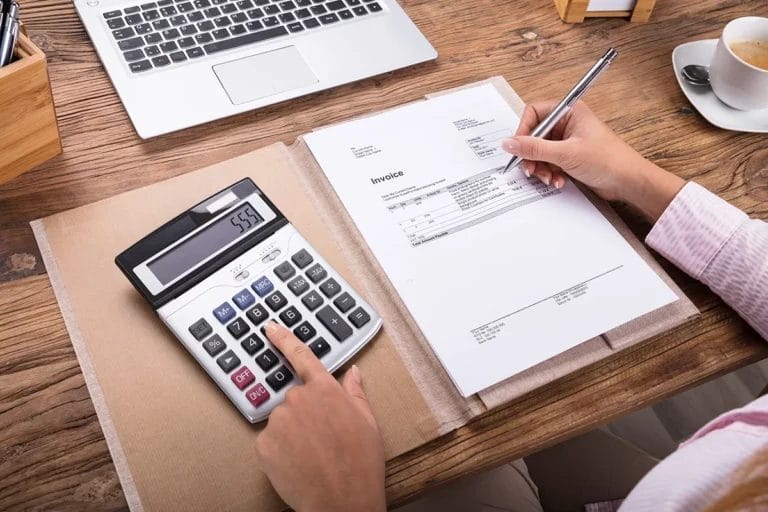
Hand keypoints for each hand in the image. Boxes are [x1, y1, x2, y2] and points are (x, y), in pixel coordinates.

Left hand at [256, 322, 385, 511]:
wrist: (341, 501)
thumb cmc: (360, 464)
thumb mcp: (367, 422)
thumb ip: (354, 393)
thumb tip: (352, 373)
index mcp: (325, 390)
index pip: (301, 357)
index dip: (283, 339)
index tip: (270, 327)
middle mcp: (299, 399)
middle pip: (295, 397)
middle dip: (305, 413)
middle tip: (322, 438)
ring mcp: (279, 422)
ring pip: (282, 421)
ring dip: (292, 433)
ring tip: (312, 455)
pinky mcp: (264, 444)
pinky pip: (270, 442)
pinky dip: (280, 451)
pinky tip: (298, 464)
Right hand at [502, 100, 684, 220]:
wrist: (628, 181)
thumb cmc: (609, 160)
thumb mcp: (566, 154)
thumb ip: (534, 149)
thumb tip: (509, 144)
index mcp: (569, 112)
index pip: (534, 113)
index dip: (523, 131)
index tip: (518, 148)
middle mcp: (567, 124)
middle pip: (534, 135)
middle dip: (531, 155)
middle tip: (531, 169)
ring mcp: (568, 141)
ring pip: (540, 152)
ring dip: (541, 167)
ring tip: (548, 178)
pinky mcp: (569, 157)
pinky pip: (549, 163)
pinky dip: (549, 173)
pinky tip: (558, 181)